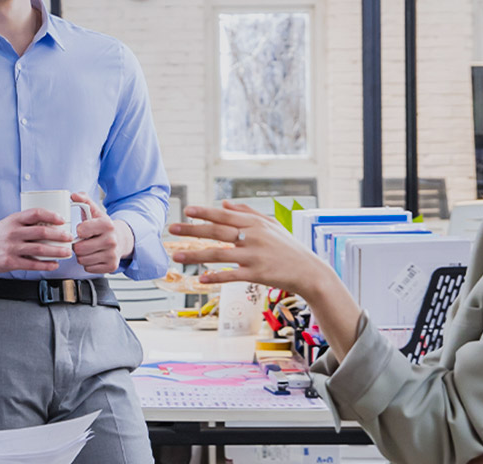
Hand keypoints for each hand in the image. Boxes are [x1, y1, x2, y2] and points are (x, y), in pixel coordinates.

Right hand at [0, 208, 76, 273]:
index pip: (36, 213)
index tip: (62, 220)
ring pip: (39, 249)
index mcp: (14, 220)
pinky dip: (45, 265)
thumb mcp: (9, 223)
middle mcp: (14, 232)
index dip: (51, 216)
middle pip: (41, 232)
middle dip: (59, 235)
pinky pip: (32, 264)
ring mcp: (12, 248)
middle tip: (69, 237)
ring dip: (56, 251)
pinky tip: (54, 265)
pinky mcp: (10, 261)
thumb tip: (49, 225)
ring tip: (66, 252)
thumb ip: (26, 223)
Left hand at [70, 192, 132, 274]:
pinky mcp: (111, 266)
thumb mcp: (94, 211)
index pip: (81, 231)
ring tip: (88, 248)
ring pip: (82, 260)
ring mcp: (112, 255)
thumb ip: (83, 201)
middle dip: (78, 245)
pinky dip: (88, 264)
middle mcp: (112, 240)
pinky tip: (94, 256)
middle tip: (83, 241)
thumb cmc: (102, 226)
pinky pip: (88, 268)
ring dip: (82, 255)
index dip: (78, 231)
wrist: (121, 240)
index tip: (82, 230)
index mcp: (107, 225)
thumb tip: (74, 195)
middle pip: (80, 249)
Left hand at [165, 201, 337, 297]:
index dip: (205, 212)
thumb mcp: (271, 224)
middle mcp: (253, 237)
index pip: (225, 216)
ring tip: (176, 256)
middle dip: (192, 230)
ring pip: (219, 254)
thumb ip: (247, 212)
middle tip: (171, 229)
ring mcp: (254, 256)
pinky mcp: (257, 274)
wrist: (310, 272)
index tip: (186, 210)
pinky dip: (215, 277)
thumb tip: (223, 203)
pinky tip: (200, 279)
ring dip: (195, 255)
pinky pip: (231, 276)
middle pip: (217, 232)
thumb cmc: (288, 247)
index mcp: (256, 224)